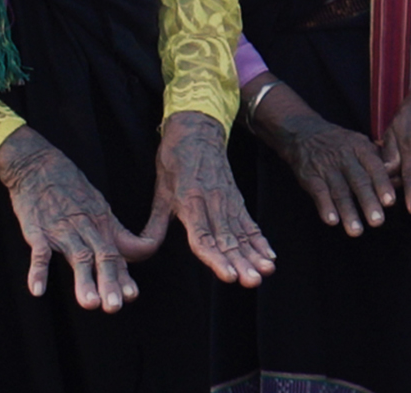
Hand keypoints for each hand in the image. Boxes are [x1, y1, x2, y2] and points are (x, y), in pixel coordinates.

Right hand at [0, 126, 153, 311]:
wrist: (39, 165)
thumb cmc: (72, 189)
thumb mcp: (100, 207)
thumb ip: (115, 233)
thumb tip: (138, 252)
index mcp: (103, 224)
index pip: (119, 252)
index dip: (125, 274)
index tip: (132, 296)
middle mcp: (87, 228)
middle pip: (102, 256)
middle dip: (110, 282)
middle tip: (115, 306)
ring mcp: (62, 229)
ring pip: (77, 256)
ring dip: (83, 280)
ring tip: (90, 304)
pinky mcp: (38, 230)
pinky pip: (39, 252)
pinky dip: (38, 271)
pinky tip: (38, 291)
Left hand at [141, 111, 274, 287]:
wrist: (197, 130)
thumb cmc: (175, 161)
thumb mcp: (160, 191)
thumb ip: (153, 225)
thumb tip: (141, 253)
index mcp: (191, 202)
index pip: (203, 238)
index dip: (215, 258)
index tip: (228, 275)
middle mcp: (213, 203)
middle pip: (228, 239)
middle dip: (242, 262)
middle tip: (252, 281)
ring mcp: (228, 201)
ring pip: (242, 234)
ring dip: (255, 255)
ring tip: (266, 272)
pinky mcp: (238, 200)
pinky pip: (250, 224)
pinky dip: (261, 241)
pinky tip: (270, 257)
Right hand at [248, 76, 393, 235]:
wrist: (305, 133)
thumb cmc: (342, 144)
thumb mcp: (361, 145)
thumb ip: (379, 163)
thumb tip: (400, 181)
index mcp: (361, 148)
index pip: (374, 167)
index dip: (382, 184)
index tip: (390, 202)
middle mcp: (345, 157)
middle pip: (358, 181)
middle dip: (368, 202)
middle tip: (377, 222)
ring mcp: (326, 167)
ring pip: (339, 191)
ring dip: (348, 212)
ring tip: (357, 231)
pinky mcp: (310, 176)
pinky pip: (319, 192)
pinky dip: (325, 207)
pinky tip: (332, 221)